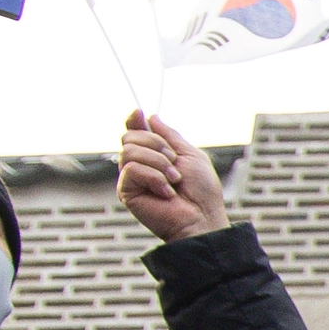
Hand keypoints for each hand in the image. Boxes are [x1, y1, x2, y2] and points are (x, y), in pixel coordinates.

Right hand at [115, 109, 228, 239]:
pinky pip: (132, 169)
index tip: (137, 113)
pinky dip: (154, 177)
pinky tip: (165, 192)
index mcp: (153, 155)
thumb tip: (149, 117)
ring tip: (173, 180)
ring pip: (129, 151)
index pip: (134, 132)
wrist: (202, 217)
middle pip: (129, 137)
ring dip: (159, 163)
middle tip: (174, 164)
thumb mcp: (190, 155)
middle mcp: (139, 165)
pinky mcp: (126, 191)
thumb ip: (169, 136)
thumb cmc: (201, 191)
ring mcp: (131, 179)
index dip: (133, 120)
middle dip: (157, 145)